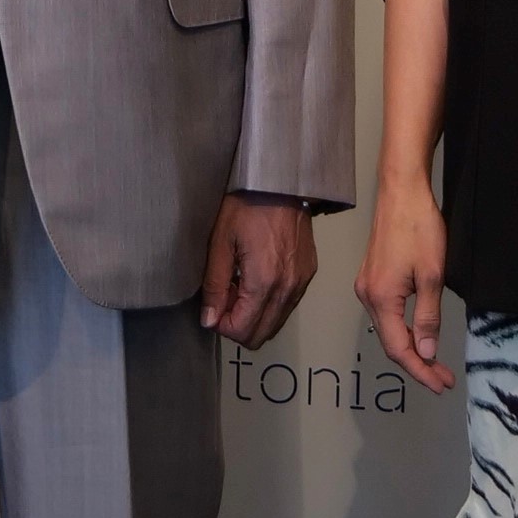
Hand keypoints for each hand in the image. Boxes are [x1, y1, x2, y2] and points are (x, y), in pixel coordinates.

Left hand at [198, 193, 317, 348]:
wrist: (280, 182)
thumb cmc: (248, 205)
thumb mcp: (220, 242)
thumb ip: (215, 286)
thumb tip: (209, 319)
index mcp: (264, 282)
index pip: (243, 331)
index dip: (221, 325)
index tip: (212, 307)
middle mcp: (288, 288)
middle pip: (261, 335)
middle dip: (238, 325)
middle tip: (224, 298)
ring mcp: (301, 283)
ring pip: (276, 323)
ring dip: (254, 315)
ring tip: (239, 286)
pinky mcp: (307, 274)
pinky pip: (287, 305)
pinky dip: (270, 303)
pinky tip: (256, 279)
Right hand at [352, 178, 454, 391]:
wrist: (401, 191)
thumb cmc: (418, 226)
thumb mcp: (432, 275)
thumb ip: (428, 317)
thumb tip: (426, 352)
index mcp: (381, 298)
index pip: (400, 349)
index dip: (421, 371)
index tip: (441, 385)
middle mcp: (367, 295)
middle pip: (391, 343)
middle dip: (418, 364)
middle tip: (443, 379)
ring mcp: (367, 285)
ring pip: (388, 330)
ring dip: (411, 349)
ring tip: (435, 363)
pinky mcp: (372, 277)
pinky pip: (386, 314)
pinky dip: (403, 330)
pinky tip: (418, 334)